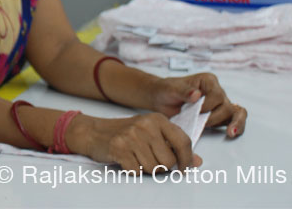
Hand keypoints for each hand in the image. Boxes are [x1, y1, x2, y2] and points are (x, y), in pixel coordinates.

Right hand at [69, 113, 199, 172]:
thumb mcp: (152, 133)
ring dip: (146, 169)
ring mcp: (131, 136)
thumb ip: (174, 145)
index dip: (187, 160)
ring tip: (137, 158)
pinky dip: (133, 170)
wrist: (93, 131)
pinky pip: (136, 171)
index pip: (183, 142)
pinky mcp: (119, 148)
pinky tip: (126, 160)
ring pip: (154, 168)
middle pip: (169, 161)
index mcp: (157, 119)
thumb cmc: (125, 133)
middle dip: (162, 167)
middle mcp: (145, 125)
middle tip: (150, 160)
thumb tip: (197, 162)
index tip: (185, 168)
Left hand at [150, 73, 246, 137]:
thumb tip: (197, 95)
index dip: (208, 106)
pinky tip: (232, 133)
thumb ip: (183, 91)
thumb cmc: (166, 90)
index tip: (195, 110)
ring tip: (231, 132)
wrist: (161, 99)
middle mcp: (217, 91)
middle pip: (227, 106)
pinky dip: (236, 127)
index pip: (217, 95)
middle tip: (203, 123)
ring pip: (236, 113)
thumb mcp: (170, 88)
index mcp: (208, 81)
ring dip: (234, 124)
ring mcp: (219, 105)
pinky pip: (232, 120)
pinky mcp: (218, 116)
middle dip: (215, 118)